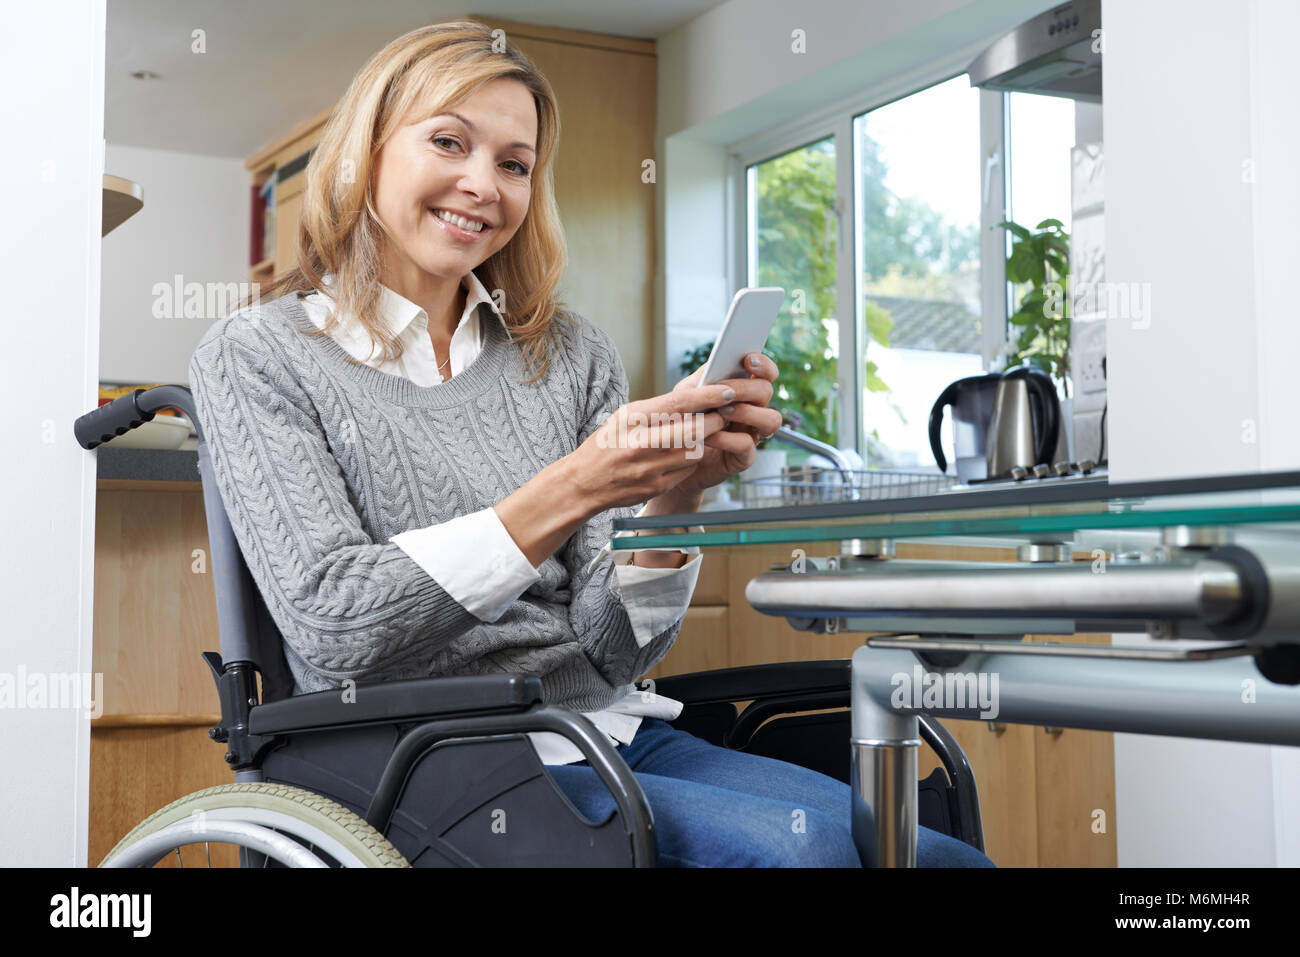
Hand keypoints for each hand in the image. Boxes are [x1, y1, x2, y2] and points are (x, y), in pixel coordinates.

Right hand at [564, 381, 734, 512]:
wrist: (584, 483)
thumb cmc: (607, 443)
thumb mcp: (624, 416)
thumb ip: (658, 407)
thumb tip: (697, 391)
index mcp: (633, 419)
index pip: (680, 403)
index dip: (708, 396)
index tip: (727, 390)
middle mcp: (641, 443)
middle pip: (695, 429)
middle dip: (716, 419)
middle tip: (723, 413)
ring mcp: (650, 468)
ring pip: (696, 450)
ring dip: (705, 440)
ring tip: (701, 432)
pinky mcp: (657, 486)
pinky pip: (687, 469)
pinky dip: (691, 459)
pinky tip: (682, 454)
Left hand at [665, 352, 780, 500]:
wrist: (675, 456)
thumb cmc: (684, 421)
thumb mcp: (686, 395)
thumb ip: (701, 380)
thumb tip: (715, 367)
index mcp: (743, 391)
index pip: (766, 373)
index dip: (764, 365)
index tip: (749, 360)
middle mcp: (753, 410)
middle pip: (767, 391)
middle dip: (745, 389)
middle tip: (725, 391)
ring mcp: (752, 433)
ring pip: (771, 419)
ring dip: (746, 412)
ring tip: (720, 412)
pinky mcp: (744, 457)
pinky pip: (746, 445)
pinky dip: (726, 438)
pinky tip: (707, 435)